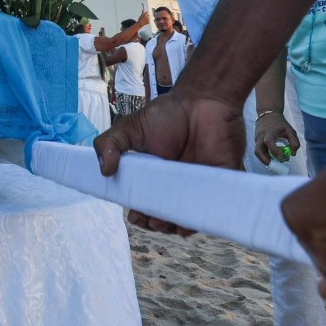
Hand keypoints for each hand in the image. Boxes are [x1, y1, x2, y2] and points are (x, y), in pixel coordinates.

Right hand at [95, 93, 245, 232]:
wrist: (203, 99)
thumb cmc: (167, 114)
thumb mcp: (130, 128)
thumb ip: (109, 144)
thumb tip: (103, 171)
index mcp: (154, 177)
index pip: (145, 204)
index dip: (139, 214)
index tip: (135, 213)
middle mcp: (177, 186)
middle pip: (166, 217)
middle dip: (157, 224)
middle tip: (152, 218)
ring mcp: (200, 186)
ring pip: (189, 218)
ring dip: (177, 227)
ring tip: (168, 221)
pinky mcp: (222, 182)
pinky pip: (215, 207)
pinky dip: (204, 217)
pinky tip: (190, 220)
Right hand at [253, 110, 297, 165]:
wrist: (268, 114)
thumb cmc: (280, 123)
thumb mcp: (290, 130)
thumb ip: (294, 142)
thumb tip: (293, 154)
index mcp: (269, 132)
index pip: (269, 142)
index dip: (274, 151)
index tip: (282, 157)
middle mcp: (261, 136)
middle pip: (258, 150)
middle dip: (264, 160)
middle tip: (273, 166)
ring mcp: (257, 139)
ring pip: (257, 152)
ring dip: (265, 159)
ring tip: (274, 163)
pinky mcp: (256, 141)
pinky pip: (259, 150)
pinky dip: (265, 156)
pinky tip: (272, 157)